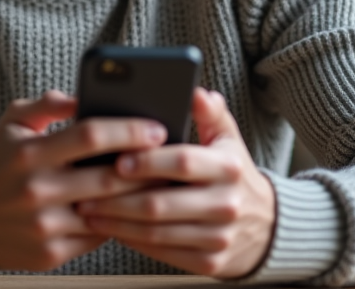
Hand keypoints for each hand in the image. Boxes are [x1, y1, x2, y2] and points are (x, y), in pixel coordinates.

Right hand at [0, 90, 168, 271]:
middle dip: (146, 166)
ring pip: (108, 211)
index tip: (156, 127)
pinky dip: (118, 221)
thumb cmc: (0, 163)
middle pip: (108, 176)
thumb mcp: (13, 123)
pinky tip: (134, 208)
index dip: (128, 130)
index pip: (90, 135)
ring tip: (162, 181)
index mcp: (29, 153)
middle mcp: (36, 190)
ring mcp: (45, 225)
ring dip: (139, 197)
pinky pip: (98, 236)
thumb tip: (84, 95)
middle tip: (172, 156)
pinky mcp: (51, 253)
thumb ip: (48, 104)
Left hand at [75, 88, 276, 278]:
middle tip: (86, 189)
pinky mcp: (209, 262)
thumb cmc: (234, 175)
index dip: (147, 162)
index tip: (117, 159)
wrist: (267, 227)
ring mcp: (218, 237)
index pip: (182, 162)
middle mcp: (226, 204)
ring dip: (117, 222)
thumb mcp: (228, 140)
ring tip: (89, 210)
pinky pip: (162, 252)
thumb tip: (196, 92)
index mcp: (228, 168)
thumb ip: (211, 113)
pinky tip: (113, 229)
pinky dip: (133, 240)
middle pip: (160, 203)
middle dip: (117, 197)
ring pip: (156, 232)